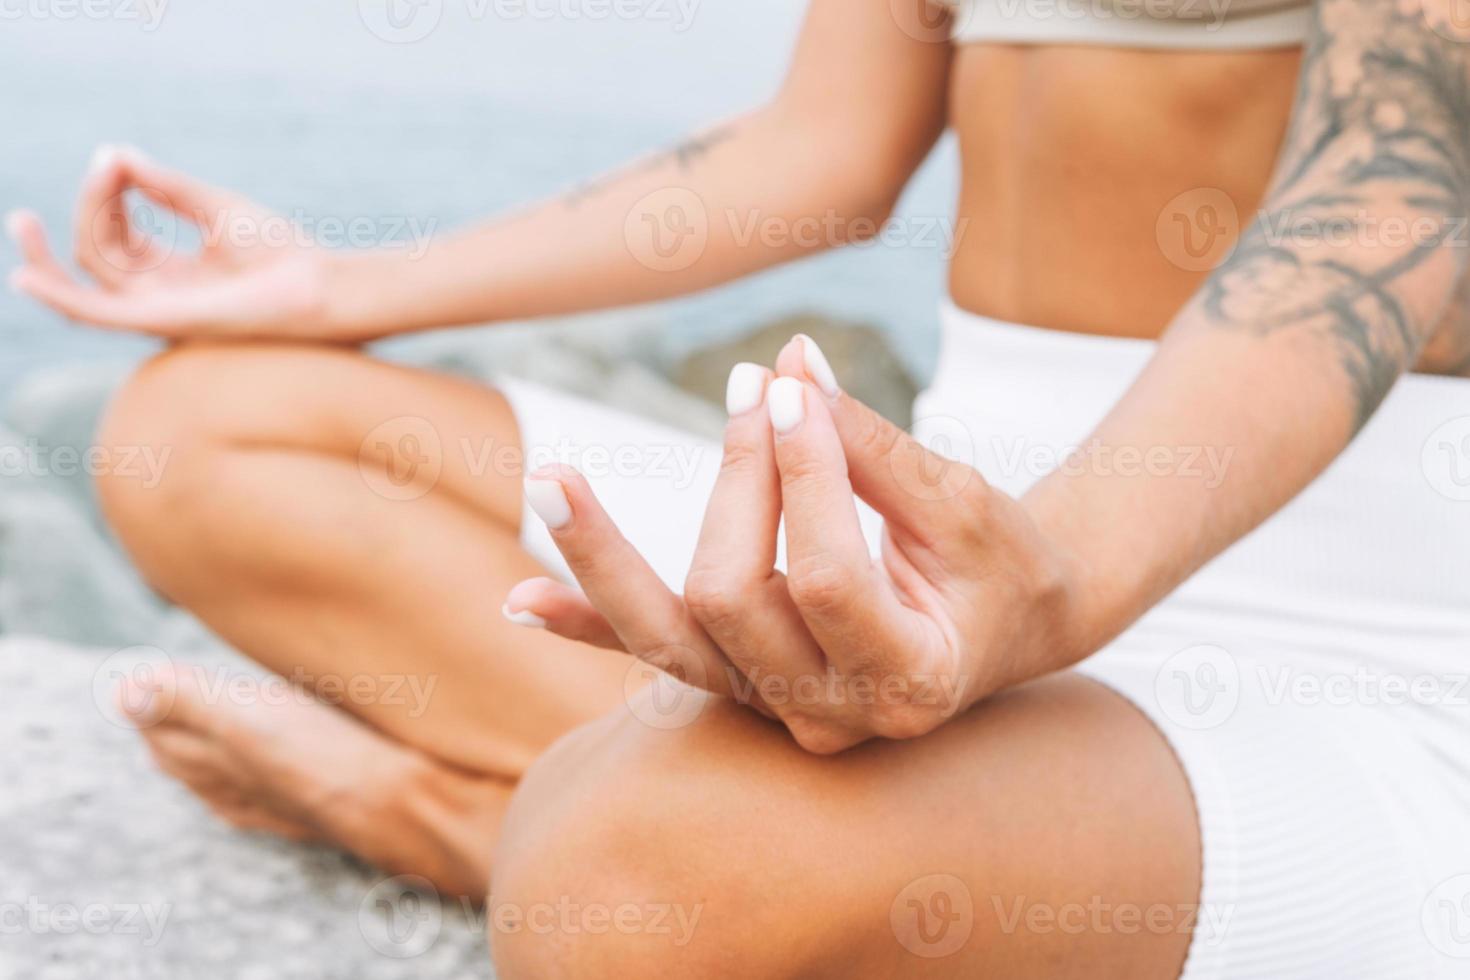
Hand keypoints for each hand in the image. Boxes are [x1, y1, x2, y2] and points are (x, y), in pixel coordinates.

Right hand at [6, 145, 331, 338]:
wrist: (324, 285)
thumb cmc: (284, 253)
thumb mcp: (215, 207)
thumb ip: (164, 185)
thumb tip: (114, 154)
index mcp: (171, 274)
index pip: (114, 234)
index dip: (105, 194)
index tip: (115, 158)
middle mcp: (159, 296)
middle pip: (96, 252)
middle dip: (91, 206)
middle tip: (107, 167)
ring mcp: (159, 311)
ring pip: (92, 274)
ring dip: (61, 240)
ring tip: (27, 217)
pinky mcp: (165, 321)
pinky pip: (100, 316)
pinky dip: (62, 298)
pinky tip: (27, 276)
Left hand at [503, 335, 1090, 752]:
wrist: (1006, 625)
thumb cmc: (996, 562)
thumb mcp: (959, 503)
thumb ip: (869, 444)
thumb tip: (785, 365)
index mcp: (911, 682)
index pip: (825, 575)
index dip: (803, 475)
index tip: (792, 387)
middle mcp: (832, 716)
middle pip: (732, 599)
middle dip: (737, 482)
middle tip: (754, 387)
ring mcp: (776, 709)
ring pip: (667, 636)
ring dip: (605, 556)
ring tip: (548, 479)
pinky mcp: (738, 682)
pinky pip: (650, 654)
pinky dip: (586, 622)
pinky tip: (519, 601)